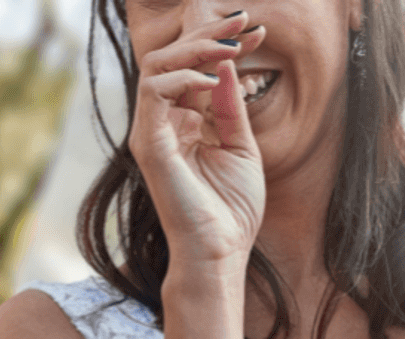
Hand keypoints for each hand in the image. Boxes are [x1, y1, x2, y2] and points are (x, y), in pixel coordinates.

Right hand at [127, 13, 266, 270]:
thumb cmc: (231, 210)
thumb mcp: (241, 147)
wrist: (220, 251)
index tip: (256, 30)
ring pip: (157, 66)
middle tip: (244, 22)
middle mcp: (161, 124)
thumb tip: (226, 65)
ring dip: (195, 48)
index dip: (222, 44)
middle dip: (207, 33)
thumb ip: (230, 107)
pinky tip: (215, 80)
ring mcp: (151, 133)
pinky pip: (154, 92)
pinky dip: (184, 77)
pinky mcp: (148, 144)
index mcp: (183, 125)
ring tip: (231, 48)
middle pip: (171, 59)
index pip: (194, 70)